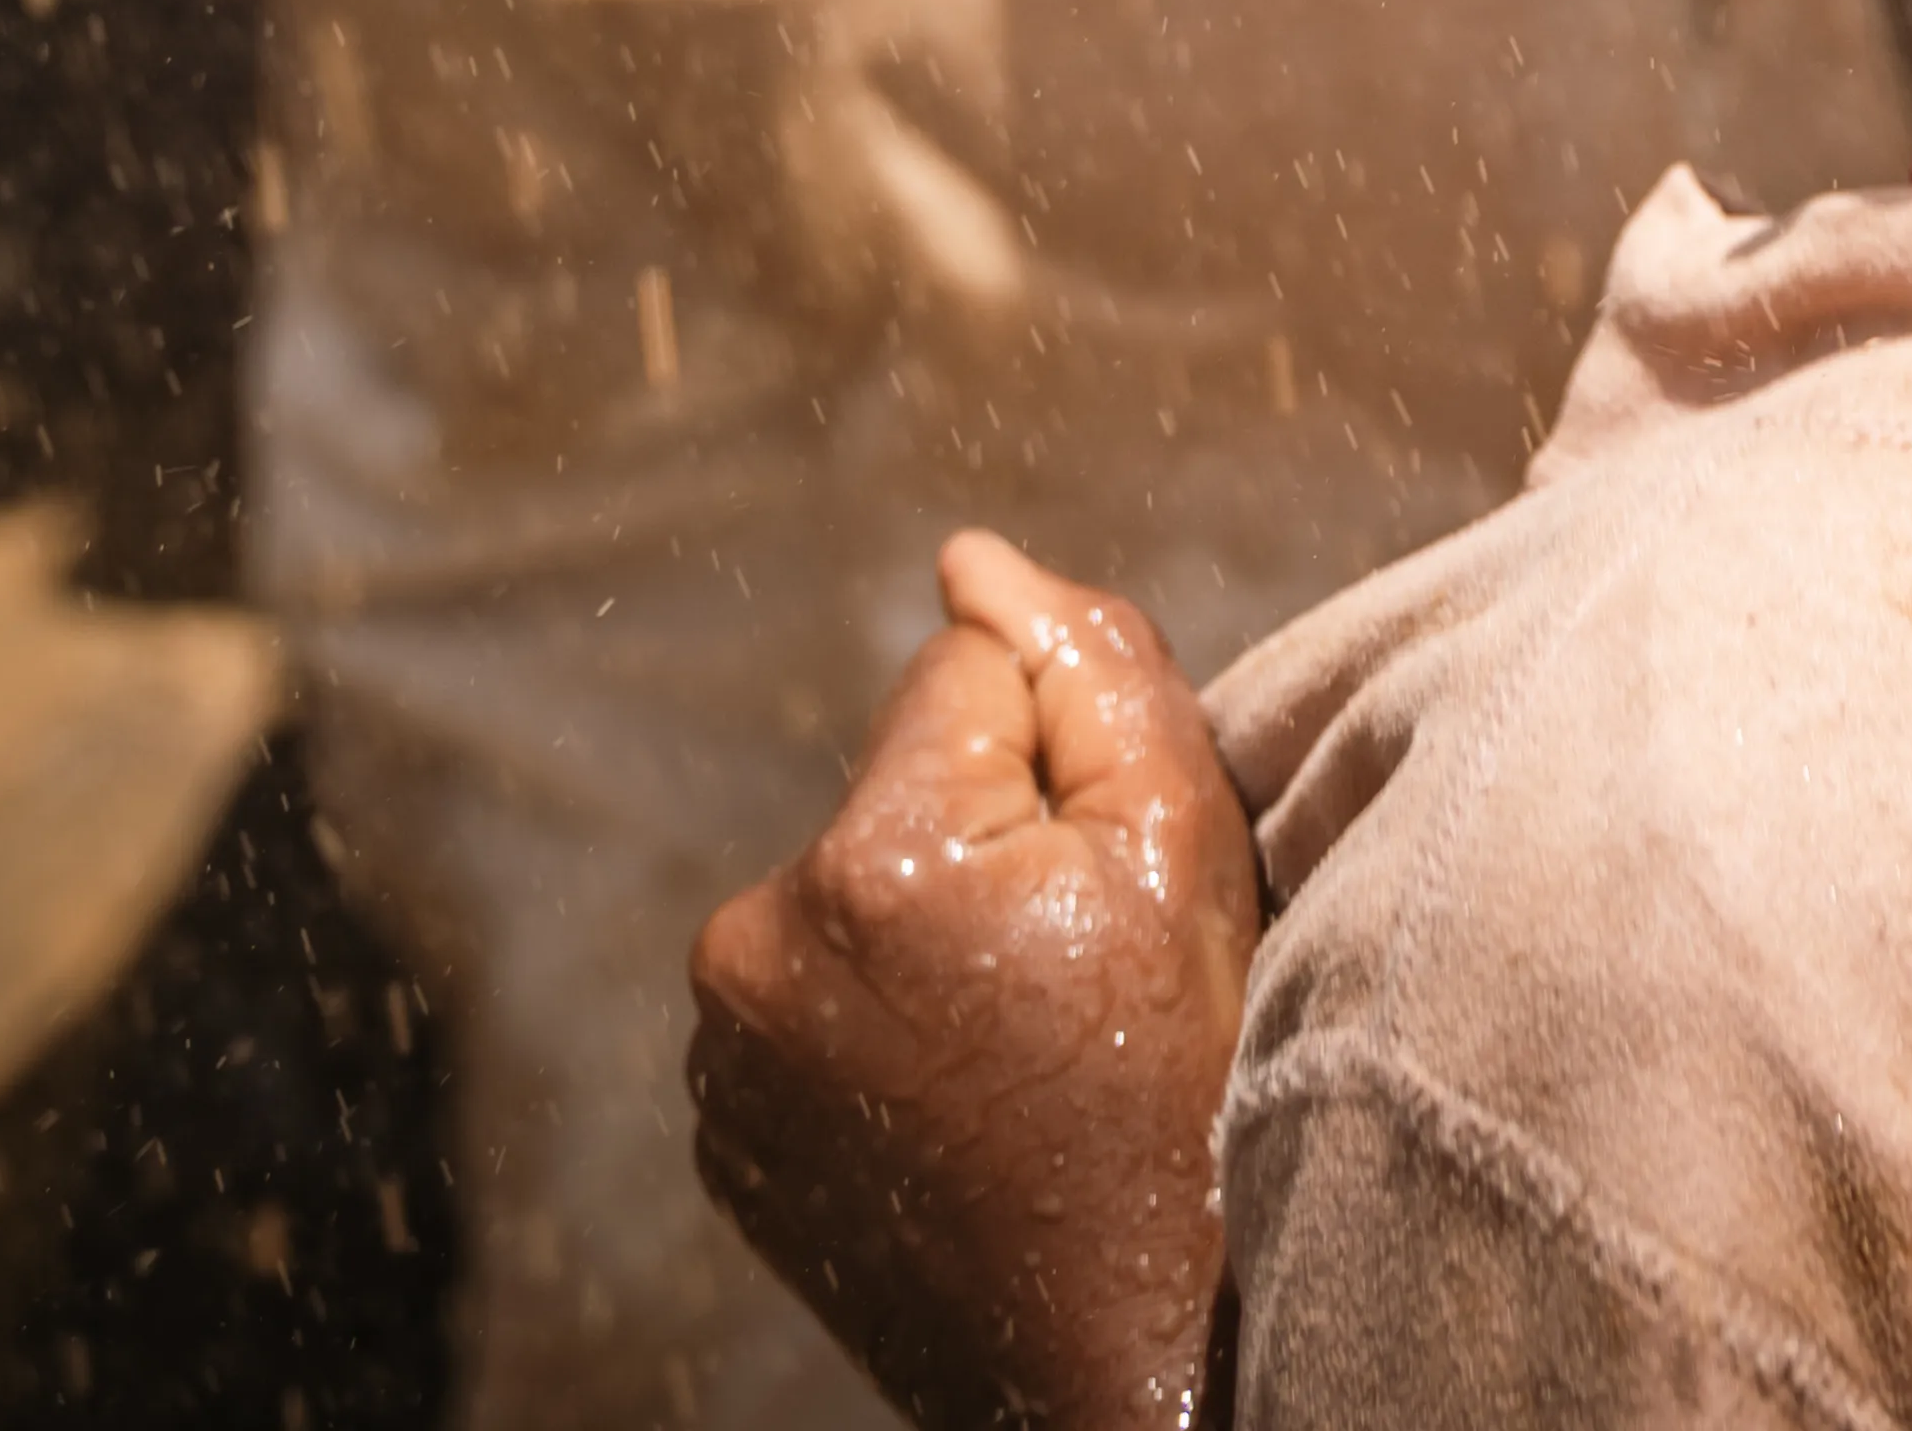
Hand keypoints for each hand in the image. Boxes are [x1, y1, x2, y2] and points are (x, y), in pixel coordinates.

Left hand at [687, 532, 1259, 1430]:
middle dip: (990, 842)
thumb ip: (1088, 669)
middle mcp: (756, 945)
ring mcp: (724, 1053)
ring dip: (930, 932)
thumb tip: (970, 559)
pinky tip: (965, 1103)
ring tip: (1025, 1054)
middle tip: (1076, 985)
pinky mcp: (724, 1128)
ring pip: (855, 891)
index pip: (967, 676)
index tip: (1105, 888)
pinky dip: (882, 1026)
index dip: (1065, 759)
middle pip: (902, 787)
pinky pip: (810, 1003)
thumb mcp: (1187, 856)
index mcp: (875, 860)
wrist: (1125, 1357)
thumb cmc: (1185, 1096)